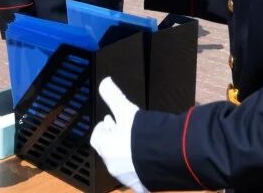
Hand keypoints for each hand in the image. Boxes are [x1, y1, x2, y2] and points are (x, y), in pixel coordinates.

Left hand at [90, 77, 146, 192]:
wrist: (166, 157)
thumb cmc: (141, 133)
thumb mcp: (126, 110)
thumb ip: (113, 95)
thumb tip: (105, 80)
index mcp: (106, 148)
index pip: (96, 137)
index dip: (103, 127)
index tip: (110, 120)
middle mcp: (112, 165)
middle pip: (108, 151)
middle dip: (114, 140)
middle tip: (124, 130)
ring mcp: (126, 177)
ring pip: (121, 164)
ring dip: (125, 154)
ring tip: (137, 144)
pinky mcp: (141, 186)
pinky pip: (137, 177)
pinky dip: (139, 169)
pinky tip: (148, 161)